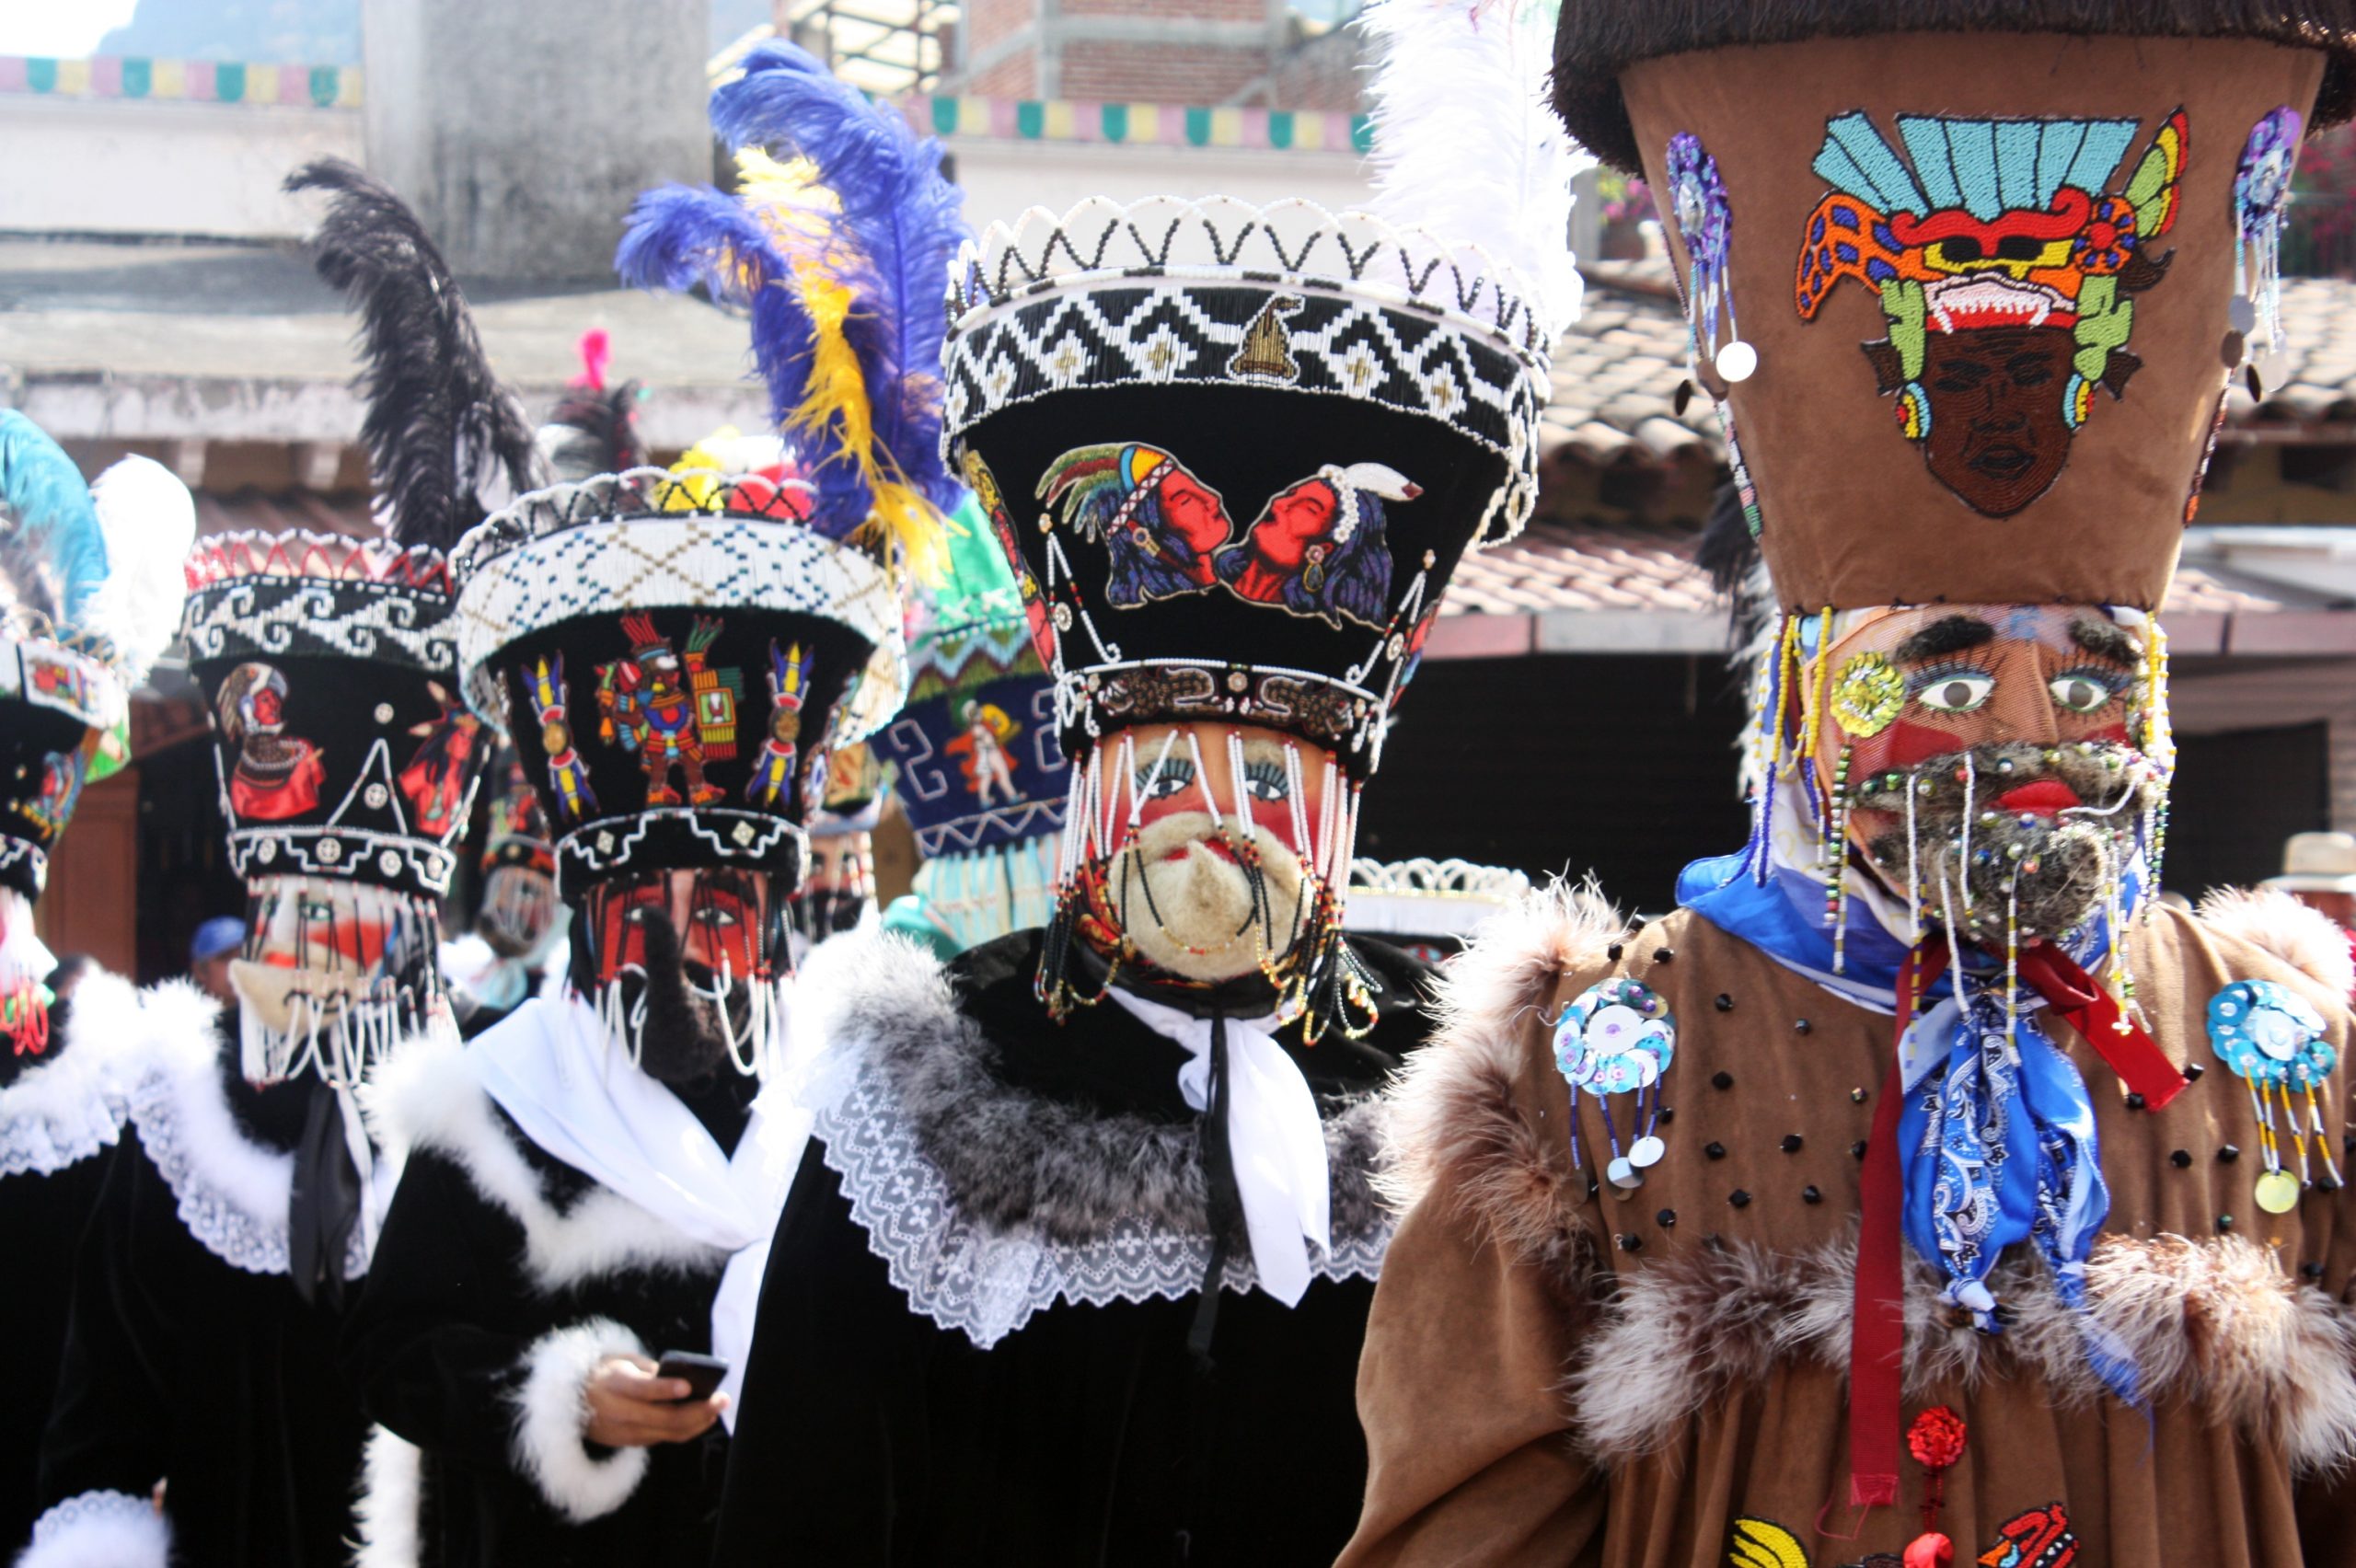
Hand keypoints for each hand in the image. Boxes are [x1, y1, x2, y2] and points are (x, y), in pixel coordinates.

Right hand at [581, 1353, 727, 1447]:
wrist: (568, 1403)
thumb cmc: (603, 1373)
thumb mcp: (621, 1361)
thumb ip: (650, 1370)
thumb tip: (684, 1378)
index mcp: (613, 1383)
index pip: (641, 1389)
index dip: (665, 1390)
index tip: (689, 1387)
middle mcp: (618, 1411)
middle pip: (664, 1418)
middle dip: (698, 1410)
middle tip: (722, 1399)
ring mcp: (624, 1432)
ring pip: (668, 1432)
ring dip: (698, 1422)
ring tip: (718, 1407)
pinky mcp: (629, 1442)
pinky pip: (662, 1437)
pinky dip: (685, 1428)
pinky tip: (702, 1418)